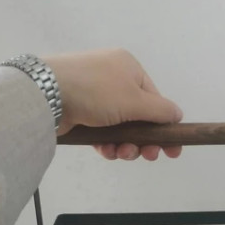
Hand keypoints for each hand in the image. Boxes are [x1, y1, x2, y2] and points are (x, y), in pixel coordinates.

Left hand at [43, 49, 182, 160]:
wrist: (46, 94)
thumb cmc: (96, 91)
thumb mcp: (134, 100)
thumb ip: (160, 110)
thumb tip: (177, 114)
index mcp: (128, 68)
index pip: (154, 99)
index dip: (164, 125)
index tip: (172, 149)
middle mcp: (113, 79)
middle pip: (139, 116)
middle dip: (145, 139)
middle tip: (149, 156)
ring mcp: (95, 97)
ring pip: (121, 128)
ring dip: (127, 144)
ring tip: (123, 153)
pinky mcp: (80, 113)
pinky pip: (102, 132)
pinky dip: (108, 144)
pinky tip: (108, 151)